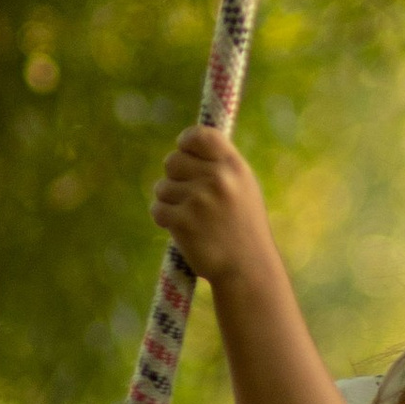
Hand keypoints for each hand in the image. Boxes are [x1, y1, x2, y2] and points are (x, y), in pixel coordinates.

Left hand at [151, 125, 276, 288]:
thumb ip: (220, 164)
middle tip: (188, 194)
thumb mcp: (244, 187)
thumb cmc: (244, 226)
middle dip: (175, 176)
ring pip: (162, 186)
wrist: (247, 268)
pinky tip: (182, 229)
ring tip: (190, 216)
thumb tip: (188, 144)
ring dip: (169, 200)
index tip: (184, 152)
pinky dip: (164, 218)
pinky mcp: (182, 222)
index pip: (199, 135)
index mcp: (234, 166)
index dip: (186, 141)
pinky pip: (157, 209)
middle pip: (172, 160)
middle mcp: (217, 179)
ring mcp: (198, 200)